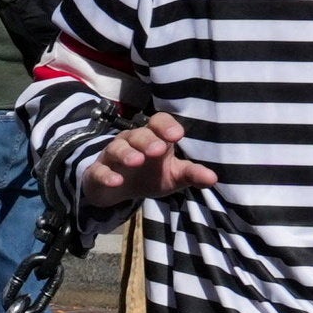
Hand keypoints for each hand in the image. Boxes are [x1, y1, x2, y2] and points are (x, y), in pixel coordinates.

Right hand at [76, 113, 213, 219]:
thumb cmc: (150, 176)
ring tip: (137, 161)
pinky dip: (107, 175)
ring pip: (117, 148)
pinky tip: (116, 181)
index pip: (158, 122)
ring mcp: (113, 156)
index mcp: (153, 138)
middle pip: (138, 134)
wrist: (118, 190)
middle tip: (158, 150)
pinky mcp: (98, 172)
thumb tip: (214, 178)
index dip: (166, 126)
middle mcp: (132, 142)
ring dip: (127, 153)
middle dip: (147, 140)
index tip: (177, 135)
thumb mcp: (173, 176)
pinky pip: (100, 170)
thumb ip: (192, 174)